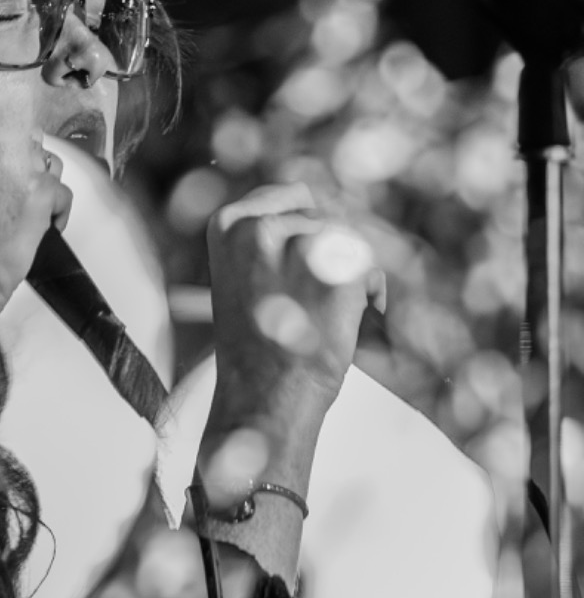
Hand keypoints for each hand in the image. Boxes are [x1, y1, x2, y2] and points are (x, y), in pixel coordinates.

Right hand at [0, 88, 74, 335]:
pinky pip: (61, 191)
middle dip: (17, 162)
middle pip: (18, 131)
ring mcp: (6, 157)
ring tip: (13, 216)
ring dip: (36, 184)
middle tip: (0, 198)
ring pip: (42, 159)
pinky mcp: (35, 188)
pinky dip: (54, 213)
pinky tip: (31, 232)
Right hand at [206, 183, 383, 472]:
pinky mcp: (334, 270)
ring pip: (352, 238)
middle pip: (329, 214)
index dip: (310, 233)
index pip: (296, 196)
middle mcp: (257, 226)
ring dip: (352, 274)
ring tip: (329, 313)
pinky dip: (370, 293)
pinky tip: (347, 321)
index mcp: (227, 223)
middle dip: (334, 254)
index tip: (299, 273)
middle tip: (314, 299)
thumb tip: (328, 200)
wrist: (261, 401)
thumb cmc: (257, 346)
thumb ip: (274, 236)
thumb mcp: (246, 274)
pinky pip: (370, 265)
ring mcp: (296, 246)